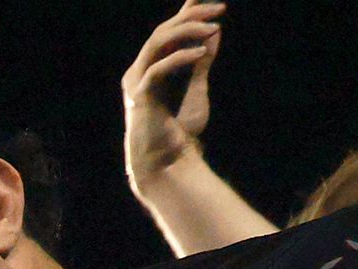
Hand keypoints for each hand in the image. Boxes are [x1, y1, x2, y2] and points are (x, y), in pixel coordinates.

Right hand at [125, 2, 224, 191]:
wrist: (167, 163)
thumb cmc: (180, 131)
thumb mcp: (198, 88)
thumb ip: (202, 62)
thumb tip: (214, 32)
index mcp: (151, 68)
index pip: (167, 31)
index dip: (187, 11)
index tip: (212, 1)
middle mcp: (140, 71)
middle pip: (163, 31)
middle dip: (192, 15)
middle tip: (221, 8)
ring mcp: (137, 82)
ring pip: (157, 42)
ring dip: (187, 30)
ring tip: (214, 27)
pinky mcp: (140, 96)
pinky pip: (158, 68)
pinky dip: (181, 57)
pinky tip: (203, 52)